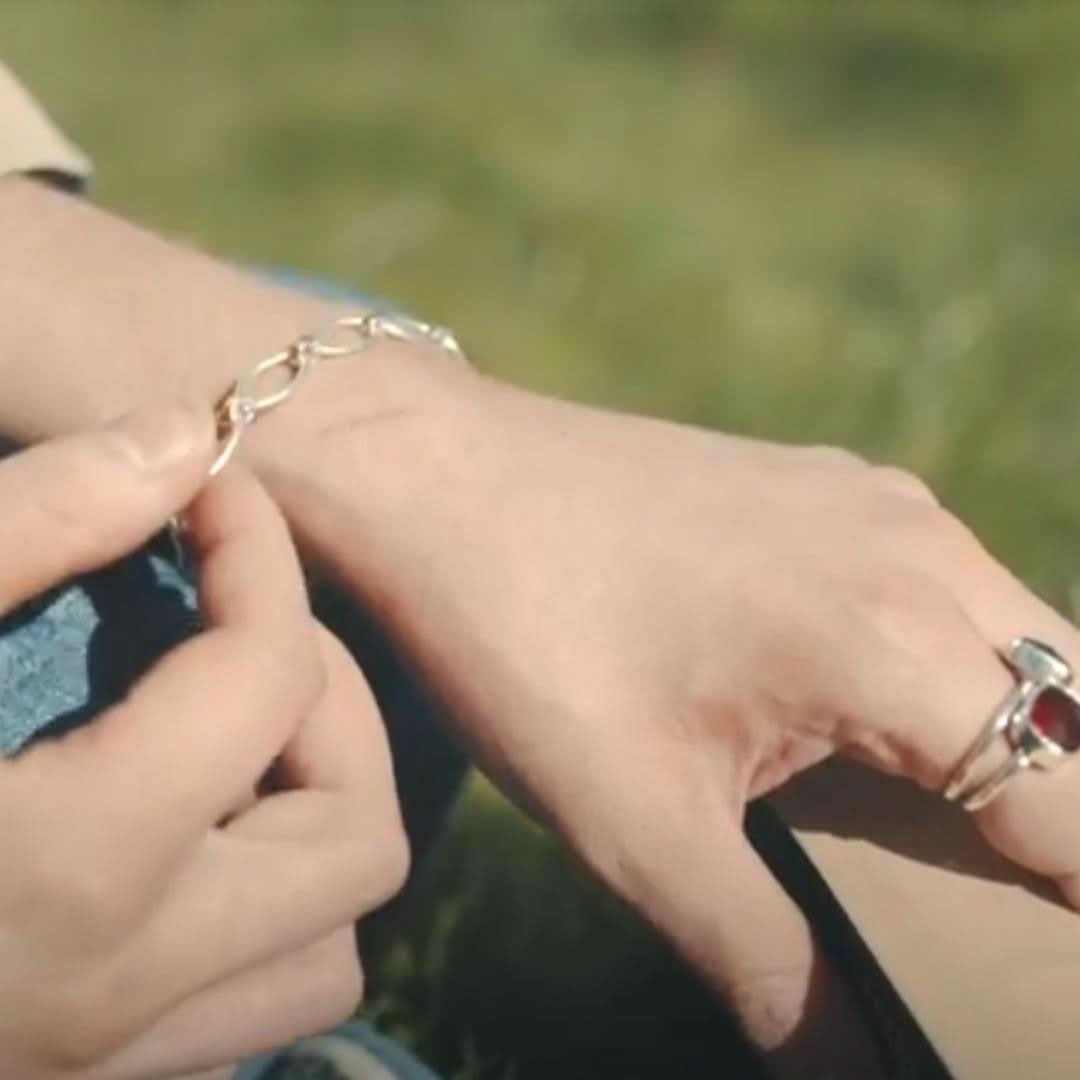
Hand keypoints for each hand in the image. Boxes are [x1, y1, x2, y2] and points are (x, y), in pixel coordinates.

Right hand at [0, 406, 407, 1078]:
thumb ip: (32, 522)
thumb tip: (184, 437)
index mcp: (77, 871)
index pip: (273, 678)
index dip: (262, 557)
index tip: (215, 497)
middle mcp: (123, 994)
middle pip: (359, 841)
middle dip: (328, 706)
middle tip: (242, 624)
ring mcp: (106, 1070)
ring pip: (322, 952)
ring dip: (310, 823)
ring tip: (223, 732)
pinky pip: (246, 1008)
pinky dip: (253, 912)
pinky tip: (171, 833)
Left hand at [257, 359, 1079, 1058]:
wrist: (440, 471)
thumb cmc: (520, 634)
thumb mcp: (630, 821)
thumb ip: (757, 950)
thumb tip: (833, 1058)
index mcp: (890, 647)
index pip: (1076, 804)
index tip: (1055, 971)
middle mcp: (918, 554)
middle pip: (1079, 716)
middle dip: (1067, 815)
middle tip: (1023, 908)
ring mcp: (880, 503)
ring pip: (1028, 638)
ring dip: (1026, 736)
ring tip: (973, 830)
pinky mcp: (834, 484)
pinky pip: (952, 584)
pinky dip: (963, 663)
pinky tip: (893, 710)